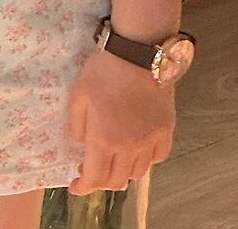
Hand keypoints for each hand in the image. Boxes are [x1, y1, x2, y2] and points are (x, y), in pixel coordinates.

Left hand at [66, 47, 174, 193]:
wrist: (137, 55)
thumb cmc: (103, 71)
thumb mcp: (77, 94)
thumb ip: (76, 124)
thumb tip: (78, 144)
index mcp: (105, 139)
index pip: (95, 176)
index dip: (84, 186)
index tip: (75, 188)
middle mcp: (130, 147)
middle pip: (117, 179)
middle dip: (101, 181)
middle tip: (89, 171)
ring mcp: (151, 140)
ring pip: (138, 172)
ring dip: (122, 172)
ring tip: (111, 161)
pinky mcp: (166, 131)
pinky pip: (156, 158)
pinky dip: (144, 161)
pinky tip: (135, 151)